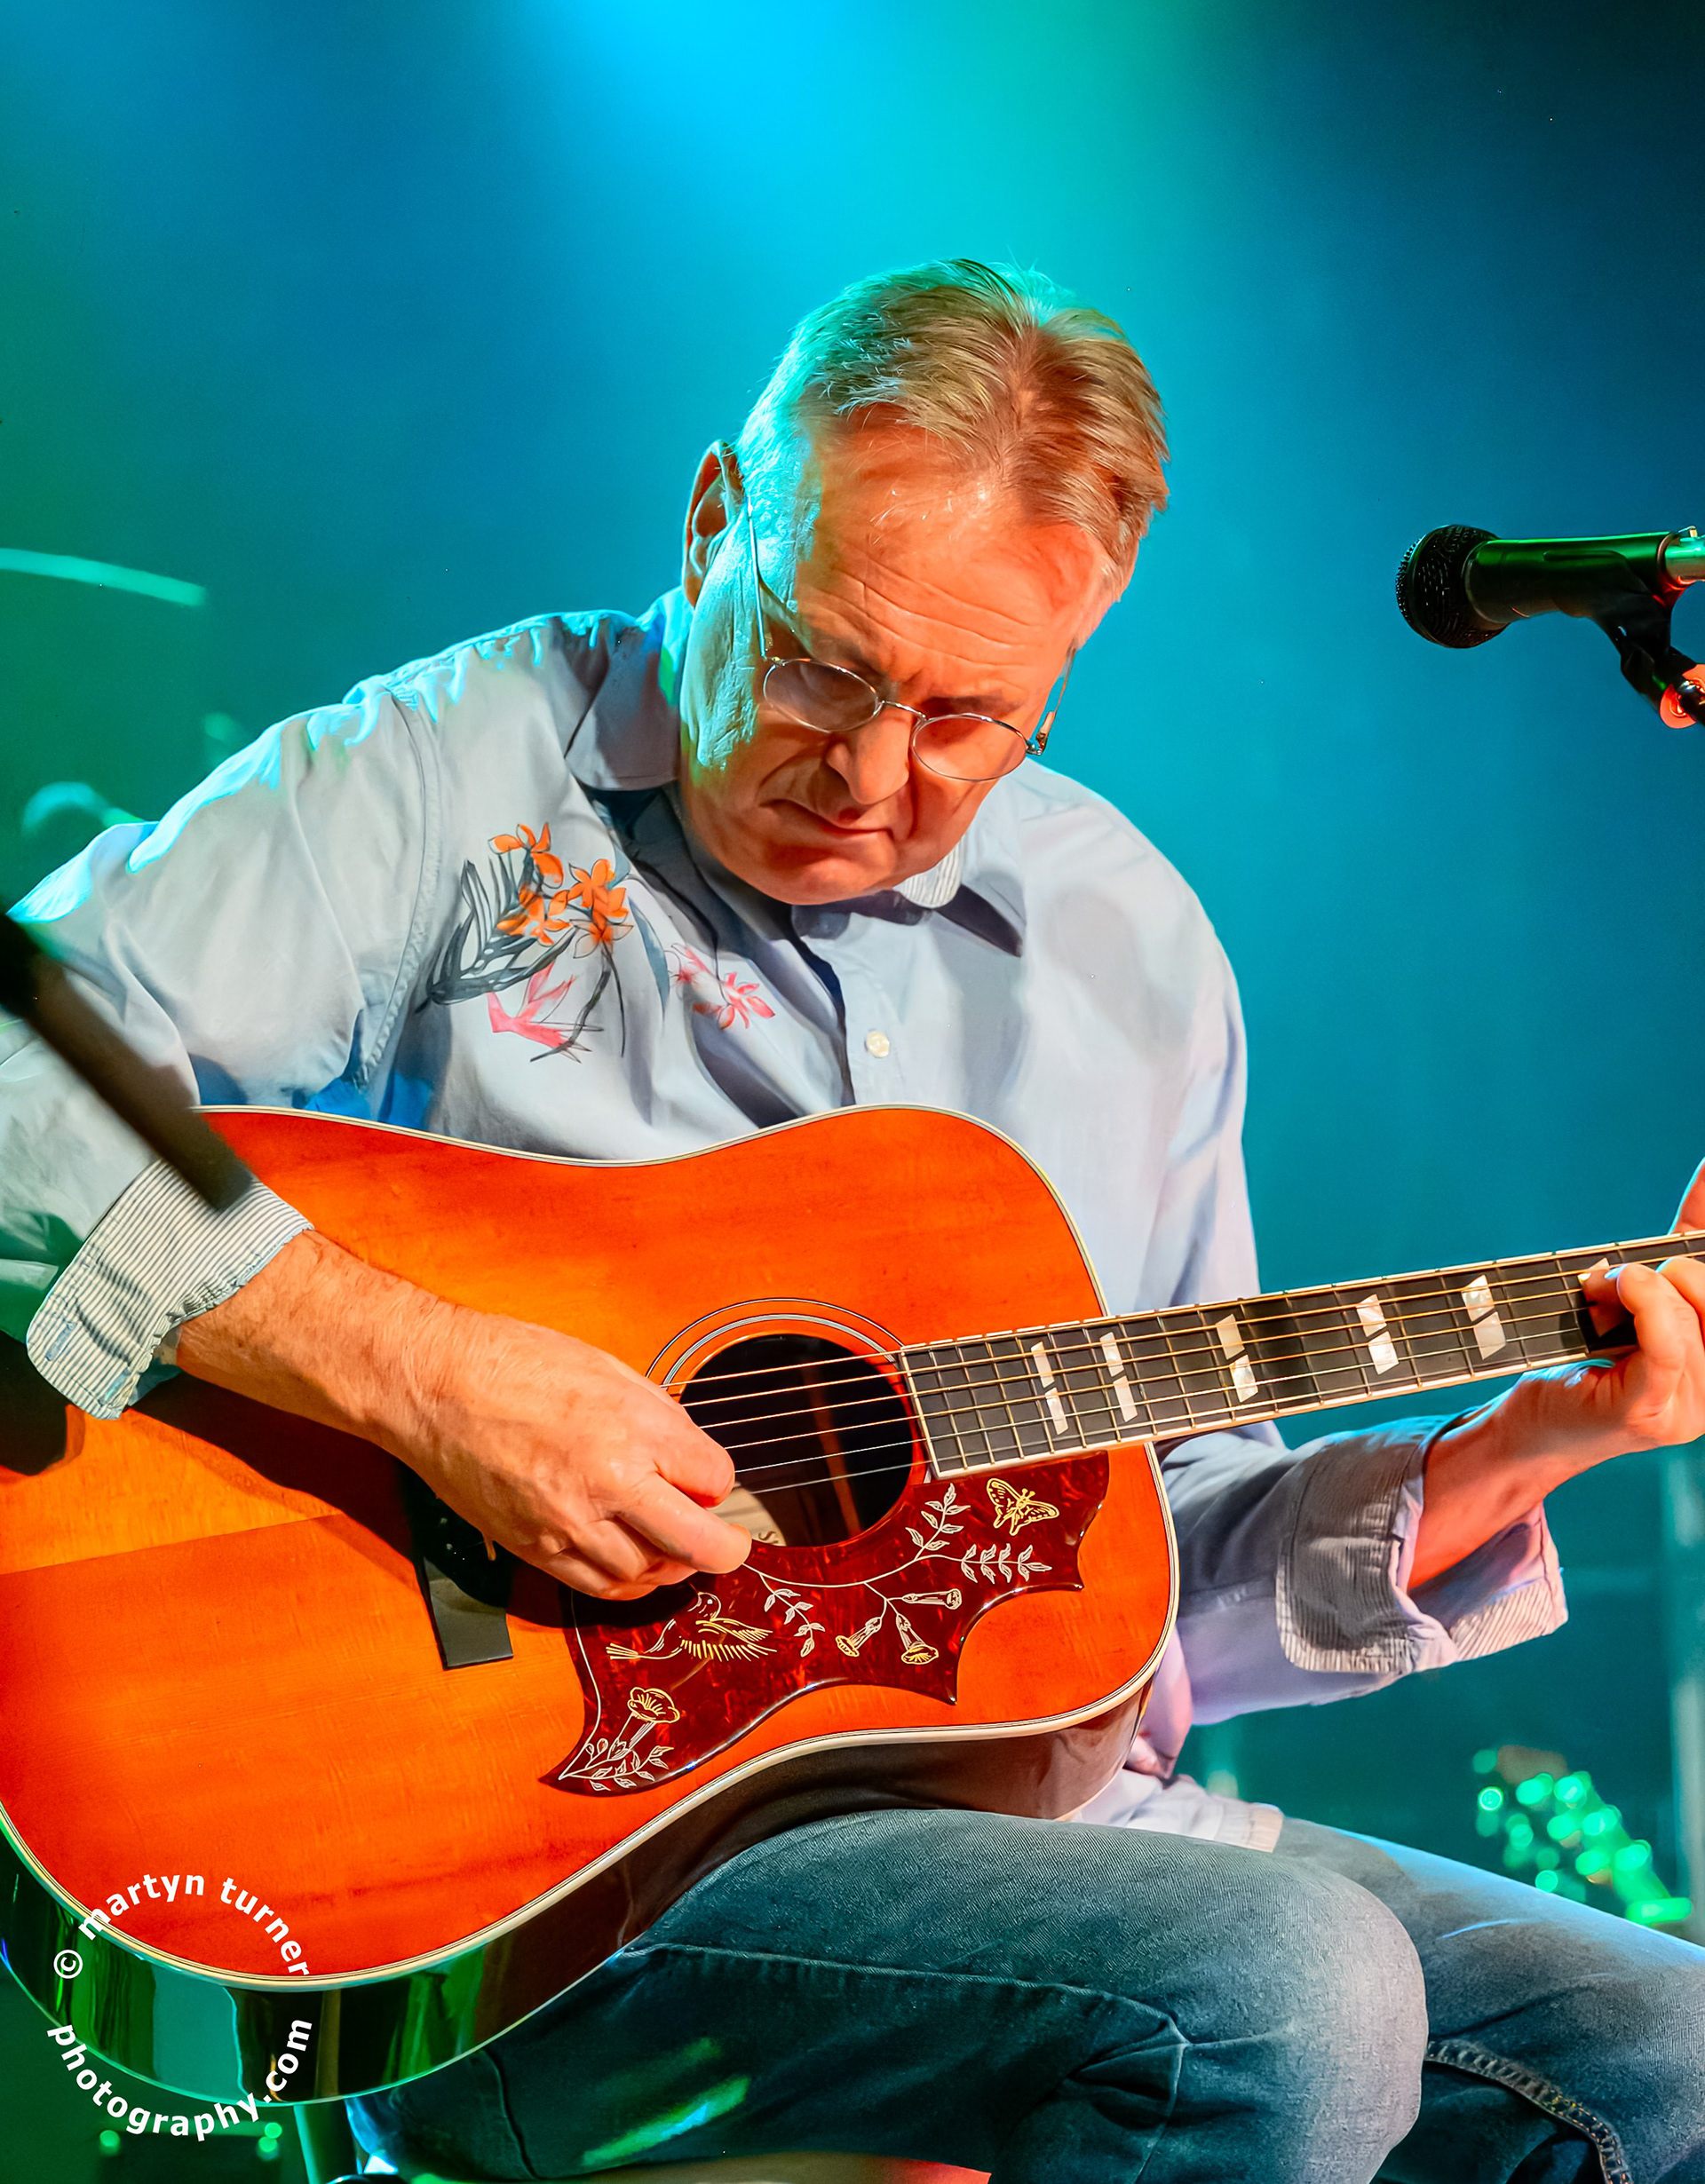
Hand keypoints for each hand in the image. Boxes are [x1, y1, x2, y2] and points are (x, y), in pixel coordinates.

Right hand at [402, 1306, 749, 1599]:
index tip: (708, 1478)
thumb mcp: (610, 1370)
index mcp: (633, 1429)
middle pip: (696, 1544)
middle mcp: (606, 1484)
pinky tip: (633, 1562)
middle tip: (729, 1545)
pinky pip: (597, 1586)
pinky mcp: (534, 1548)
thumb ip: (659, 1420)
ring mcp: (568, 1523)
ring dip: (671, 1564)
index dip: (717, 1481)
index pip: (714, 1479)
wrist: (436, 1385)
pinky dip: (627, 1581)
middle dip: (724, 1548)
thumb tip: (691, 1460)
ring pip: (647, 1573)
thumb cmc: (517, 1363)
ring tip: (673, 1545)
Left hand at [1411, 1159, 1704, 1585]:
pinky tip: (1612, 1290)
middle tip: (1612, 1284)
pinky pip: (1668, 1344)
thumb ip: (1666, 1257)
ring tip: (1596, 1298)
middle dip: (1666, 1270)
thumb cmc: (1574, 1360)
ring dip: (1633, 1284)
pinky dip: (1642, 1303)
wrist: (1526, 1430)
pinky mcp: (1651, 1412)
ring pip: (1688, 1309)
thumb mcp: (1627, 1300)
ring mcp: (1690, 1407)